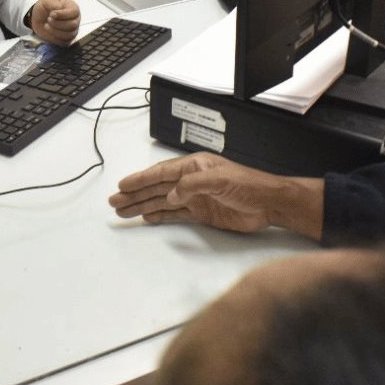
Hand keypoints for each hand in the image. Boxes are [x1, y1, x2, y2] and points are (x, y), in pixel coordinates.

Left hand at [29, 0, 80, 45]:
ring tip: (46, 25)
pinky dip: (54, 38)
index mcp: (73, 8)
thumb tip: (59, 9)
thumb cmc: (46, 7)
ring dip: (55, 31)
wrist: (39, 17)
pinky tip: (48, 32)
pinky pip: (64, 43)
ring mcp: (72, 30)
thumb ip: (54, 4)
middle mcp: (75, 20)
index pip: (74, 12)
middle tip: (48, 19)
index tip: (51, 14)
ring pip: (69, 35)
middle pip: (73, 25)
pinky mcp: (66, 39)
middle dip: (58, 23)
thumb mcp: (47, 1)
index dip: (62, 14)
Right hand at [108, 152, 324, 238]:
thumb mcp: (220, 180)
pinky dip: (159, 216)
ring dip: (142, 205)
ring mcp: (195, 198)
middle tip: (114, 201)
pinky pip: (174, 214)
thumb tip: (172, 195)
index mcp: (194, 167)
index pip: (161, 173)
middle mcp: (191, 181)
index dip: (141, 179)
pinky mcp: (201, 213)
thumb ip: (193, 186)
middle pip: (157, 188)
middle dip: (135, 194)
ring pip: (162, 201)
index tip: (123, 185)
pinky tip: (146, 217)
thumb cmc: (249, 185)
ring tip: (123, 211)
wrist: (269, 204)